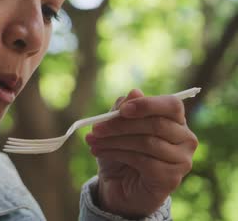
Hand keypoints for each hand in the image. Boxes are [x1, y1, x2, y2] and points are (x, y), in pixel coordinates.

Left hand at [85, 89, 198, 217]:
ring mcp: (182, 160)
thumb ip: (124, 109)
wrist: (119, 185)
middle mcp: (185, 138)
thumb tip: (134, 92)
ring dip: (114, 141)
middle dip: (121, 125)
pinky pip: (143, 161)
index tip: (122, 110)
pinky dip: (117, 154)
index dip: (147, 105)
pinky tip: (100, 153)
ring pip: (147, 143)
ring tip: (93, 142)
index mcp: (175, 120)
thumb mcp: (117, 127)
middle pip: (156, 124)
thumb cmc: (121, 151)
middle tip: (96, 128)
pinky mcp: (172, 178)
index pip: (172, 105)